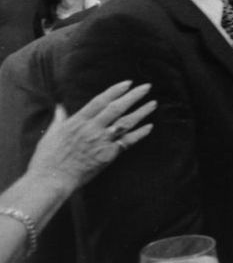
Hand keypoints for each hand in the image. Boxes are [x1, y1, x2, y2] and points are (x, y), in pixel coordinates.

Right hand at [27, 81, 154, 194]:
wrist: (52, 179)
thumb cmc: (48, 158)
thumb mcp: (52, 134)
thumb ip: (60, 119)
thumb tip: (60, 107)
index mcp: (78, 121)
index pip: (100, 101)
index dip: (115, 91)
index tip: (128, 83)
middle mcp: (92, 128)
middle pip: (117, 108)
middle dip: (133, 96)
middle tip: (147, 87)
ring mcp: (102, 141)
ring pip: (126, 123)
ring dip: (141, 112)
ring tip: (153, 103)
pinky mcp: (109, 154)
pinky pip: (128, 142)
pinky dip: (140, 134)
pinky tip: (149, 127)